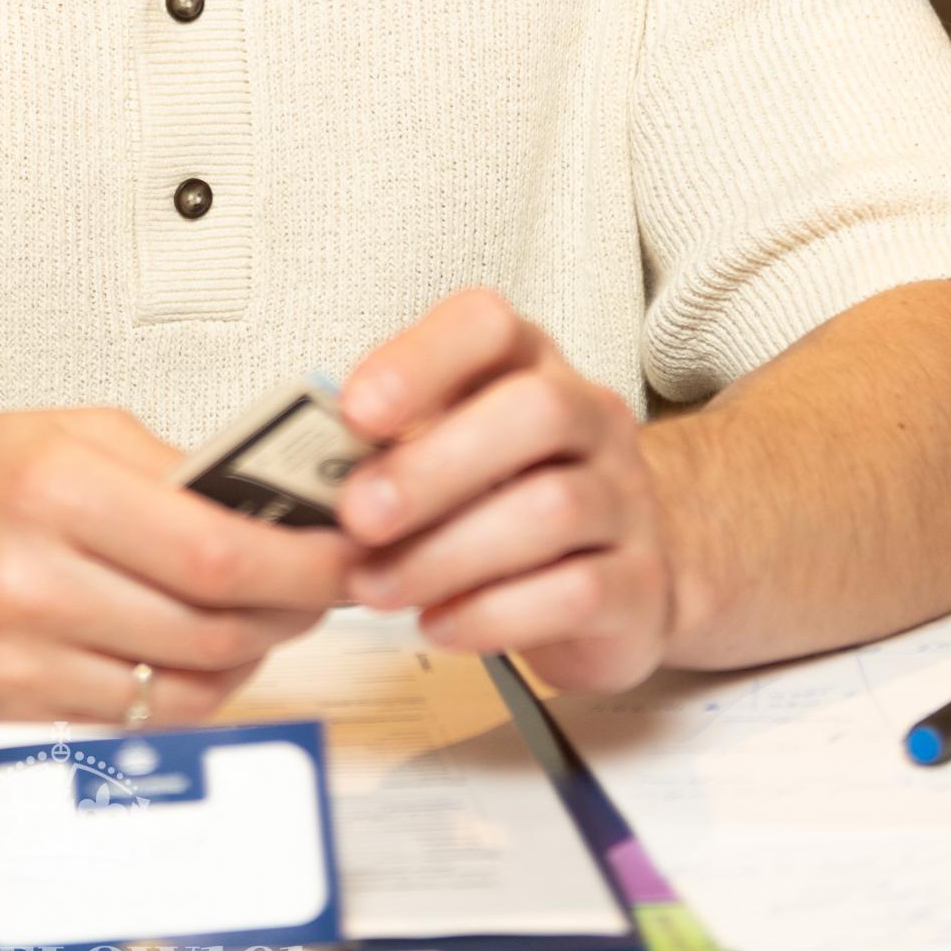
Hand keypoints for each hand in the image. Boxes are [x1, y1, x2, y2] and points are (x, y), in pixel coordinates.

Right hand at [0, 407, 353, 729]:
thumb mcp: (67, 429)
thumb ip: (169, 468)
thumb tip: (269, 505)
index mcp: (52, 489)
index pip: (216, 552)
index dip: (302, 565)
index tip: (343, 557)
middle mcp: (28, 580)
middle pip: (210, 629)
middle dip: (289, 613)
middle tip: (321, 588)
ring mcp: (14, 661)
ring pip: (181, 692)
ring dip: (243, 661)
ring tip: (258, 620)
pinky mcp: (5, 716)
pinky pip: (130, 723)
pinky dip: (178, 694)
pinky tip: (190, 655)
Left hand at [336, 291, 674, 691]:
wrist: (621, 572)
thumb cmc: (508, 496)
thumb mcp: (451, 447)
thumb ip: (391, 445)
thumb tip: (309, 469)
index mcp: (531, 365)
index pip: (489, 326)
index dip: (420, 360)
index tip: (352, 410)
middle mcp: (591, 418)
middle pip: (536, 412)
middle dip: (433, 466)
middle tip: (357, 516)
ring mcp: (626, 499)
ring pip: (553, 509)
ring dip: (447, 553)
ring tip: (375, 586)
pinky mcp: (641, 585)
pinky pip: (576, 593)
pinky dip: (493, 613)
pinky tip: (436, 624)